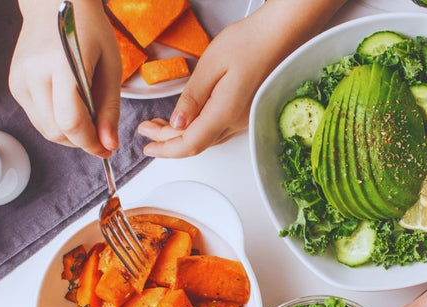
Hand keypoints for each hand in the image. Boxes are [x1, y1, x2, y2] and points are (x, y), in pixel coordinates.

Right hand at [9, 0, 120, 156]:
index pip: (71, 121)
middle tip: (101, 135)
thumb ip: (110, 108)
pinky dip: (56, 122)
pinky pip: (37, 118)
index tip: (106, 149)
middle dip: (82, 141)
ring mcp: (20, 80)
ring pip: (45, 129)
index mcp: (62, 66)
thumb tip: (108, 143)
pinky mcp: (15, 85)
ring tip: (88, 118)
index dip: (90, 143)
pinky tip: (70, 108)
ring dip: (69, 134)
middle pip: (56, 131)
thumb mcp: (112, 67)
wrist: (55, 3)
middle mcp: (34, 74)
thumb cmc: (88, 28)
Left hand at [136, 18, 271, 157]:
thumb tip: (177, 123)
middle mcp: (237, 122)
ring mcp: (244, 120)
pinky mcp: (247, 114)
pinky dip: (198, 130)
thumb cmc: (250, 43)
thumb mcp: (211, 65)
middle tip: (147, 129)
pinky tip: (188, 121)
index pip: (191, 143)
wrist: (280, 37)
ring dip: (182, 136)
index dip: (166, 149)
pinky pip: (218, 130)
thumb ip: (192, 97)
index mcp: (226, 111)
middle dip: (168, 141)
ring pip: (208, 138)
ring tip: (160, 125)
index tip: (148, 146)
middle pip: (197, 143)